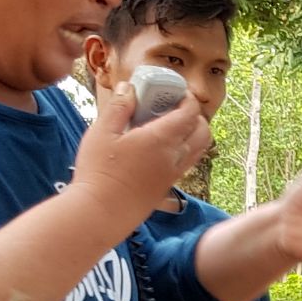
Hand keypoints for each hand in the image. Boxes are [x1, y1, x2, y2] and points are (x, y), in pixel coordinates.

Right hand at [70, 77, 211, 224]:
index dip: (188, 99)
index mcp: (162, 139)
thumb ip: (119, 107)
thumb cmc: (98, 171)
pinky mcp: (167, 187)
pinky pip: (187, 164)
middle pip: (203, 131)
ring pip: (198, 149)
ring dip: (193, 134)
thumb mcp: (102, 132)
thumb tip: (129, 88)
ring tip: (169, 126)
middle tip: (175, 107)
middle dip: (196, 115)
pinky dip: (185, 150)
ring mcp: (173, 174)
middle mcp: (175, 157)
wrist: (100, 212)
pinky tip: (160, 148)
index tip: (177, 92)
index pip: (191, 113)